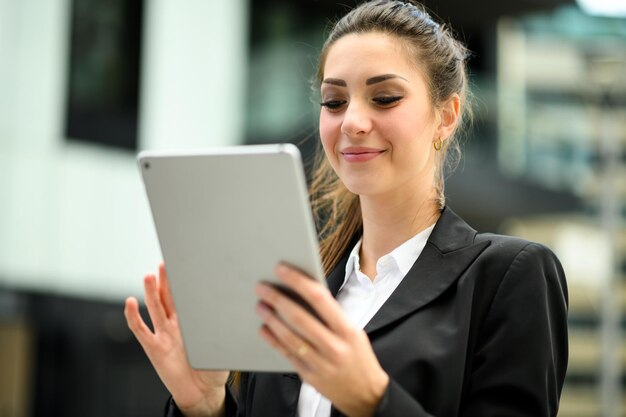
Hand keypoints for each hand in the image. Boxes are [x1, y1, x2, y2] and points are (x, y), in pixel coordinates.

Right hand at [124, 263, 228, 416]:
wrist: (202, 393)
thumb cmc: (213, 368)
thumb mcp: (222, 345)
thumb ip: (221, 328)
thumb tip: (228, 309)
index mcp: (193, 320)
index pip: (187, 296)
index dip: (184, 280)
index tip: (184, 262)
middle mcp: (176, 324)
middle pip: (169, 297)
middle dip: (167, 280)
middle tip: (165, 262)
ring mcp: (164, 334)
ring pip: (156, 308)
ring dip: (151, 292)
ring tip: (150, 276)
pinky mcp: (154, 348)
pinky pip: (141, 330)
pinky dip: (134, 316)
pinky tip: (130, 303)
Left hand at [255, 264, 388, 416]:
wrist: (366, 395)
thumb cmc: (359, 358)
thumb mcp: (354, 333)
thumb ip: (332, 317)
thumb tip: (304, 294)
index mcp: (348, 331)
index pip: (320, 298)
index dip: (299, 281)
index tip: (283, 270)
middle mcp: (334, 347)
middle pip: (299, 317)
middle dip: (278, 299)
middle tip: (262, 287)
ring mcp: (321, 364)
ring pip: (289, 337)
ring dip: (271, 319)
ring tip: (260, 305)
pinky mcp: (309, 377)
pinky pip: (287, 355)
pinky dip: (273, 340)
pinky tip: (264, 329)